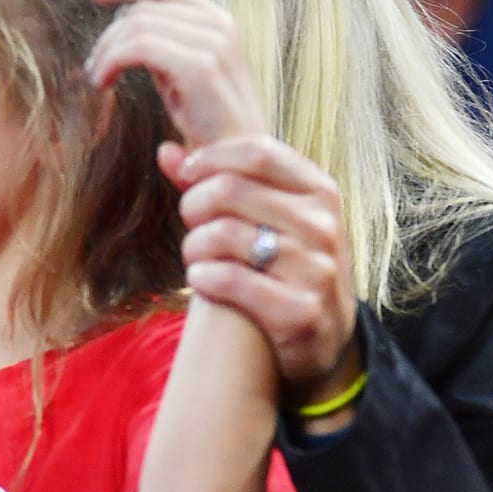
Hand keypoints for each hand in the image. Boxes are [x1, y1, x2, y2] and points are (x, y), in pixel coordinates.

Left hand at [87, 0, 269, 147]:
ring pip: (137, 25)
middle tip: (93, 67)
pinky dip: (112, 61)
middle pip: (144, 8)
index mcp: (218, 22)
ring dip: (107, 51)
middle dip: (110, 34)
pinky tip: (104, 84)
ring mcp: (214, 44)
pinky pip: (139, 47)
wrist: (240, 167)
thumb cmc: (210, 131)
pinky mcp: (201, 68)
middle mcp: (219, 25)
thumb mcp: (183, 80)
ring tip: (99, 79)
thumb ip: (164, 50)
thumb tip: (126, 30)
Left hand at [158, 136, 362, 407]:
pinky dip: (203, 278)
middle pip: (231, 189)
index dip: (212, 158)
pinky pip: (231, 280)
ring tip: (195, 257)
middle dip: (194, 205)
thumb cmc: (285, 267)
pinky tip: (200, 280)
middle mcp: (322, 225)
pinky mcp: (300, 311)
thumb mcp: (270, 219)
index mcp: (319, 192)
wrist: (327, 339)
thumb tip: (166, 151)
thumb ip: (217, 182)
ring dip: (194, 247)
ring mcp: (315, 268)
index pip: (259, 152)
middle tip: (190, 224)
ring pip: (225, 234)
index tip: (187, 173)